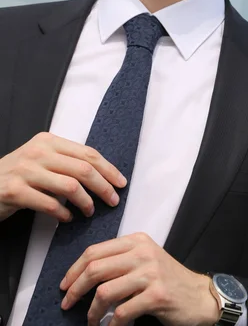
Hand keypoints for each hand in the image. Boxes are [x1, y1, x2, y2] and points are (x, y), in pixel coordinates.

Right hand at [0, 132, 126, 221]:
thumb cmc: (17, 174)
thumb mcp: (41, 159)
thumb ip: (65, 161)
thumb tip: (102, 173)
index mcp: (49, 141)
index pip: (87, 153)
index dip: (108, 169)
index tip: (121, 183)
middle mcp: (38, 152)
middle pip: (83, 169)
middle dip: (103, 187)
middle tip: (113, 201)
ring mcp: (25, 170)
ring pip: (70, 186)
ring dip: (86, 202)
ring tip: (89, 211)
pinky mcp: (15, 191)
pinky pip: (49, 204)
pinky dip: (63, 214)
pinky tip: (67, 218)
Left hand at [59, 232, 219, 325]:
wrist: (199, 296)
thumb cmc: (168, 280)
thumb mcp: (145, 260)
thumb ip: (120, 261)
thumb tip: (84, 275)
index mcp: (136, 241)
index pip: (95, 250)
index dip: (74, 269)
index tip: (65, 285)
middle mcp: (143, 252)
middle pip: (95, 268)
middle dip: (76, 289)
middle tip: (67, 304)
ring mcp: (150, 273)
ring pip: (105, 292)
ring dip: (92, 312)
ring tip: (91, 321)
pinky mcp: (157, 295)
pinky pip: (123, 312)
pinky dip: (112, 325)